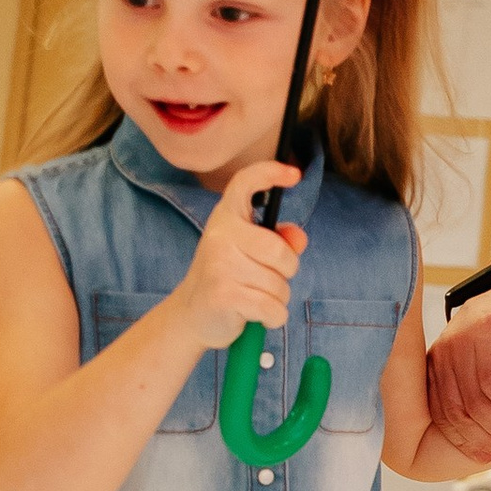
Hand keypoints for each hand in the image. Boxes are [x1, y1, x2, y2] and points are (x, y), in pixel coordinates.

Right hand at [173, 160, 303, 351]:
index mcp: (227, 218)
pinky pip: (273, 308)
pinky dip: (274, 317)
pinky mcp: (223, 295)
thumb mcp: (252, 254)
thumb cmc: (228, 278)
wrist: (192, 315)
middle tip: (269, 279)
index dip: (270, 173)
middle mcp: (220, 236)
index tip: (295, 175)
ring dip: (277, 298)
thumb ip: (280, 241)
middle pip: (280, 251)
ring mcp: (219, 265)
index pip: (245, 183)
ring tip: (254, 297)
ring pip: (279, 284)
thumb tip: (299, 237)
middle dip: (287, 271)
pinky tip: (257, 316)